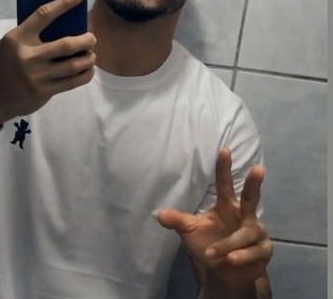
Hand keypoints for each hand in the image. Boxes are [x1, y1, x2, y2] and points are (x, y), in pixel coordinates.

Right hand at [0, 0, 95, 125]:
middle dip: (86, 40)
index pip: (43, 14)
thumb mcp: (11, 43)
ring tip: (91, 55)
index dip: (64, 3)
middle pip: (67, 45)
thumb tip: (64, 20)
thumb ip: (31, 33)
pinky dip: (85, 74)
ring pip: (73, 65)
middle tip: (92, 38)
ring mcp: (36, 76)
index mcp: (17, 38)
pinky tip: (88, 70)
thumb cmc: (5, 64)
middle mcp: (27, 56)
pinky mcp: (44, 91)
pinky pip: (72, 82)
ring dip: (88, 58)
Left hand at [157, 148, 272, 288]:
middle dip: (254, 183)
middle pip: (251, 197)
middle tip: (259, 168)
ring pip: (244, 234)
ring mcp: (256, 232)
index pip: (224, 184)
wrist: (226, 273)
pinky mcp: (263, 250)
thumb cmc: (211, 244)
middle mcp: (244, 215)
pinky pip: (253, 251)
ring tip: (213, 254)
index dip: (223, 168)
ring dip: (228, 245)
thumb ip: (178, 221)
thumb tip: (158, 215)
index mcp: (226, 206)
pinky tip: (232, 260)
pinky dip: (241, 256)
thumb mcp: (191, 232)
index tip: (224, 150)